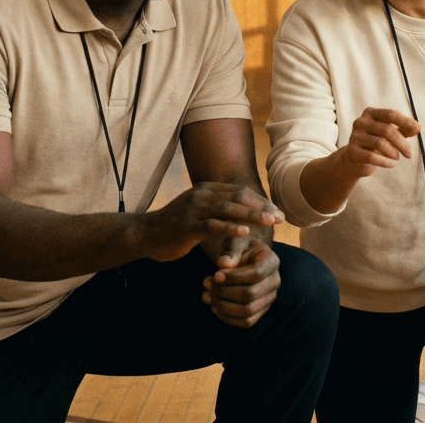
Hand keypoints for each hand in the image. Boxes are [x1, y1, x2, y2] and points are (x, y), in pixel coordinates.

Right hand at [140, 182, 281, 262]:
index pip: (240, 191)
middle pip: (238, 197)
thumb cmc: (174, 226)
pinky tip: (245, 233)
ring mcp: (194, 209)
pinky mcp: (187, 226)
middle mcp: (202, 194)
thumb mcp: (197, 211)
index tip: (277, 212)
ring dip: (251, 216)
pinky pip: (212, 225)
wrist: (145, 235)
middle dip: (261, 207)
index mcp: (207, 189)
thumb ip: (216, 209)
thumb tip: (241, 213)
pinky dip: (230, 228)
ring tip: (269, 222)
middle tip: (279, 217)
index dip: (260, 201)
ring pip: (228, 209)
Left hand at [202, 238, 280, 327]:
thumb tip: (223, 264)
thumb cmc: (239, 247)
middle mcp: (275, 281)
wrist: (244, 256)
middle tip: (207, 283)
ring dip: (223, 306)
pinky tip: (213, 306)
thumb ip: (230, 250)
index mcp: (271, 261)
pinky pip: (246, 322)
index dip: (233, 278)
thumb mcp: (235, 241)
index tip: (215, 275)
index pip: (256, 275)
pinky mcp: (260, 311)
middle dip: (224, 292)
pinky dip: (227, 317)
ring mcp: (269, 298)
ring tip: (206, 295)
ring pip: (247, 311)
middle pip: (250, 295)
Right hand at [338, 108, 419, 177]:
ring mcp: (355, 136)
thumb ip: (404, 129)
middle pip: (386, 130)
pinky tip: (391, 164)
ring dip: (393, 153)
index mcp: (370, 113)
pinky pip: (371, 157)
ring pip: (380, 143)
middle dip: (402, 143)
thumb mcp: (391, 134)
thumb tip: (417, 128)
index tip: (417, 130)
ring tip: (396, 158)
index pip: (390, 114)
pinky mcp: (351, 151)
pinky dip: (385, 162)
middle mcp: (360, 122)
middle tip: (409, 154)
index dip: (405, 121)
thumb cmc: (376, 143)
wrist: (356, 159)